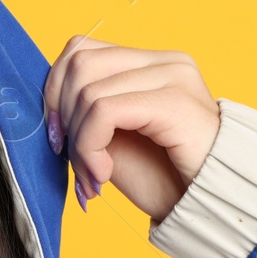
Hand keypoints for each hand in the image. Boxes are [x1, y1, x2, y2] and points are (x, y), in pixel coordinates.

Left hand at [43, 36, 219, 221]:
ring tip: (94, 176)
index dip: (55, 93)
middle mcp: (164, 60)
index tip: (59, 139)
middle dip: (64, 119)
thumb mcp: (114, 140)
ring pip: (87, 90)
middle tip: (78, 165)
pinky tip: (103, 175)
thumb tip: (46, 108)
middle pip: (79, 64)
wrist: (210, 207)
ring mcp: (172, 76)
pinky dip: (89, 147)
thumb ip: (87, 114)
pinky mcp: (174, 101)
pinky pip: (104, 111)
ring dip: (78, 144)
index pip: (80, 50)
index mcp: (149, 64)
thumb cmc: (165, 178)